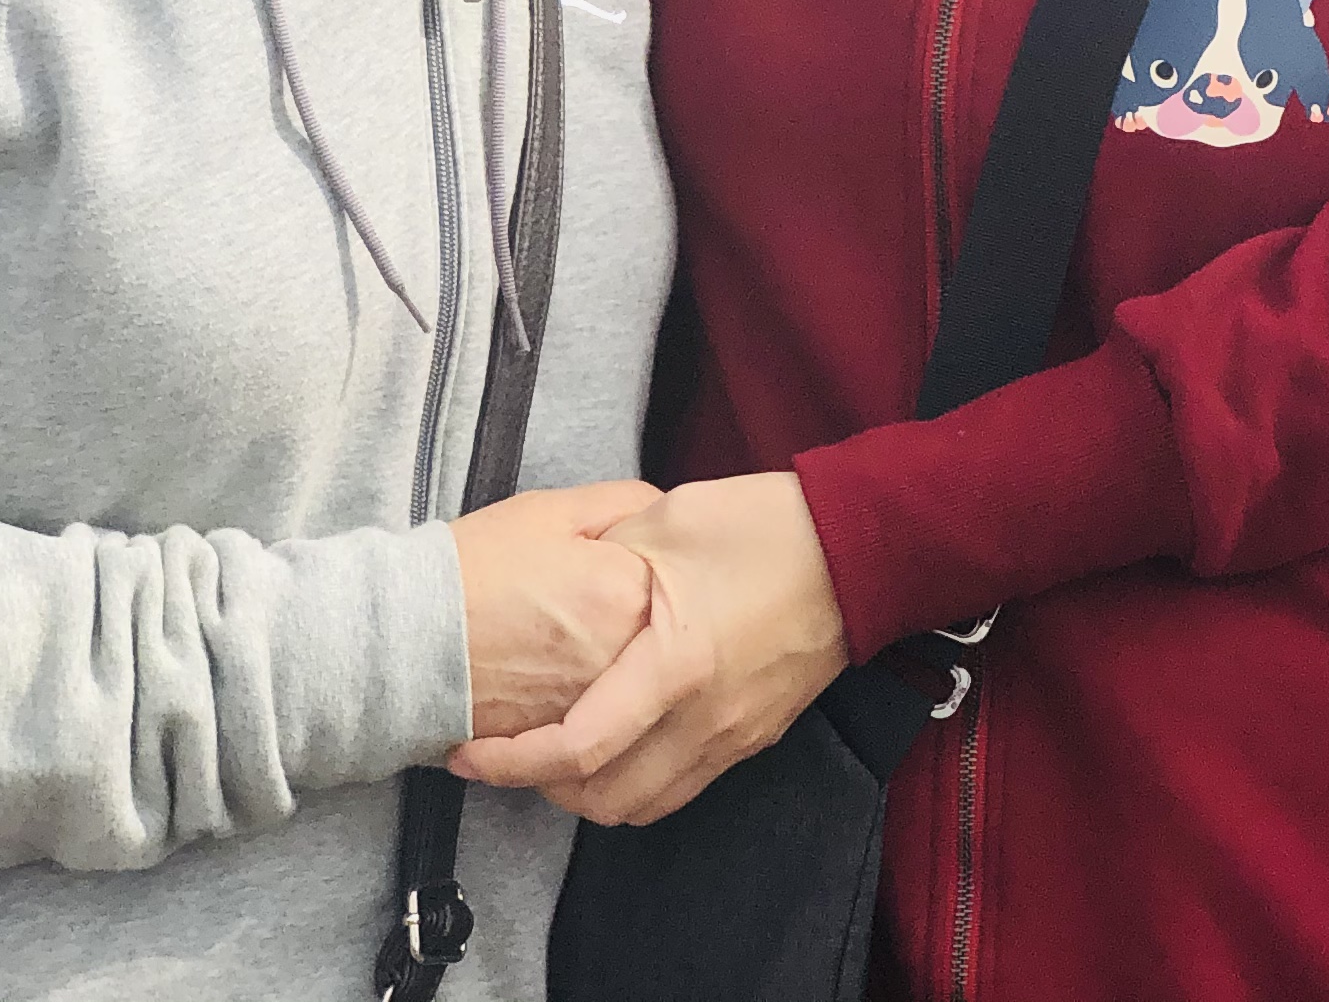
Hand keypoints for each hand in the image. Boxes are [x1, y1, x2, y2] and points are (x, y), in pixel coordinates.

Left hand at [449, 472, 848, 824]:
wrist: (862, 549)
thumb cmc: (767, 527)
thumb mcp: (666, 521)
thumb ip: (599, 556)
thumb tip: (551, 583)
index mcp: (676, 666)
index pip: (576, 749)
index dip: (510, 762)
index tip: (466, 752)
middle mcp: (704, 720)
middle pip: (602, 802)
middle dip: (542, 789)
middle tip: (508, 752)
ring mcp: (733, 737)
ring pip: (641, 809)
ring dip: (589, 794)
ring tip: (556, 753)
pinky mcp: (754, 738)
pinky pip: (679, 788)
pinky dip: (635, 782)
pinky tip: (618, 742)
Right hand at [455, 480, 662, 739]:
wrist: (400, 639)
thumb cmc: (473, 567)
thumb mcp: (552, 511)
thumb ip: (625, 504)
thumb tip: (665, 516)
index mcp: (629, 593)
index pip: (678, 581)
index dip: (644, 569)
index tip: (614, 566)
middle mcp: (624, 660)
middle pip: (663, 641)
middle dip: (638, 622)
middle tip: (586, 606)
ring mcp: (595, 710)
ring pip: (635, 691)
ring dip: (619, 671)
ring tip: (565, 643)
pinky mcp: (562, 745)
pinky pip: (598, 730)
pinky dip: (586, 710)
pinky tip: (552, 680)